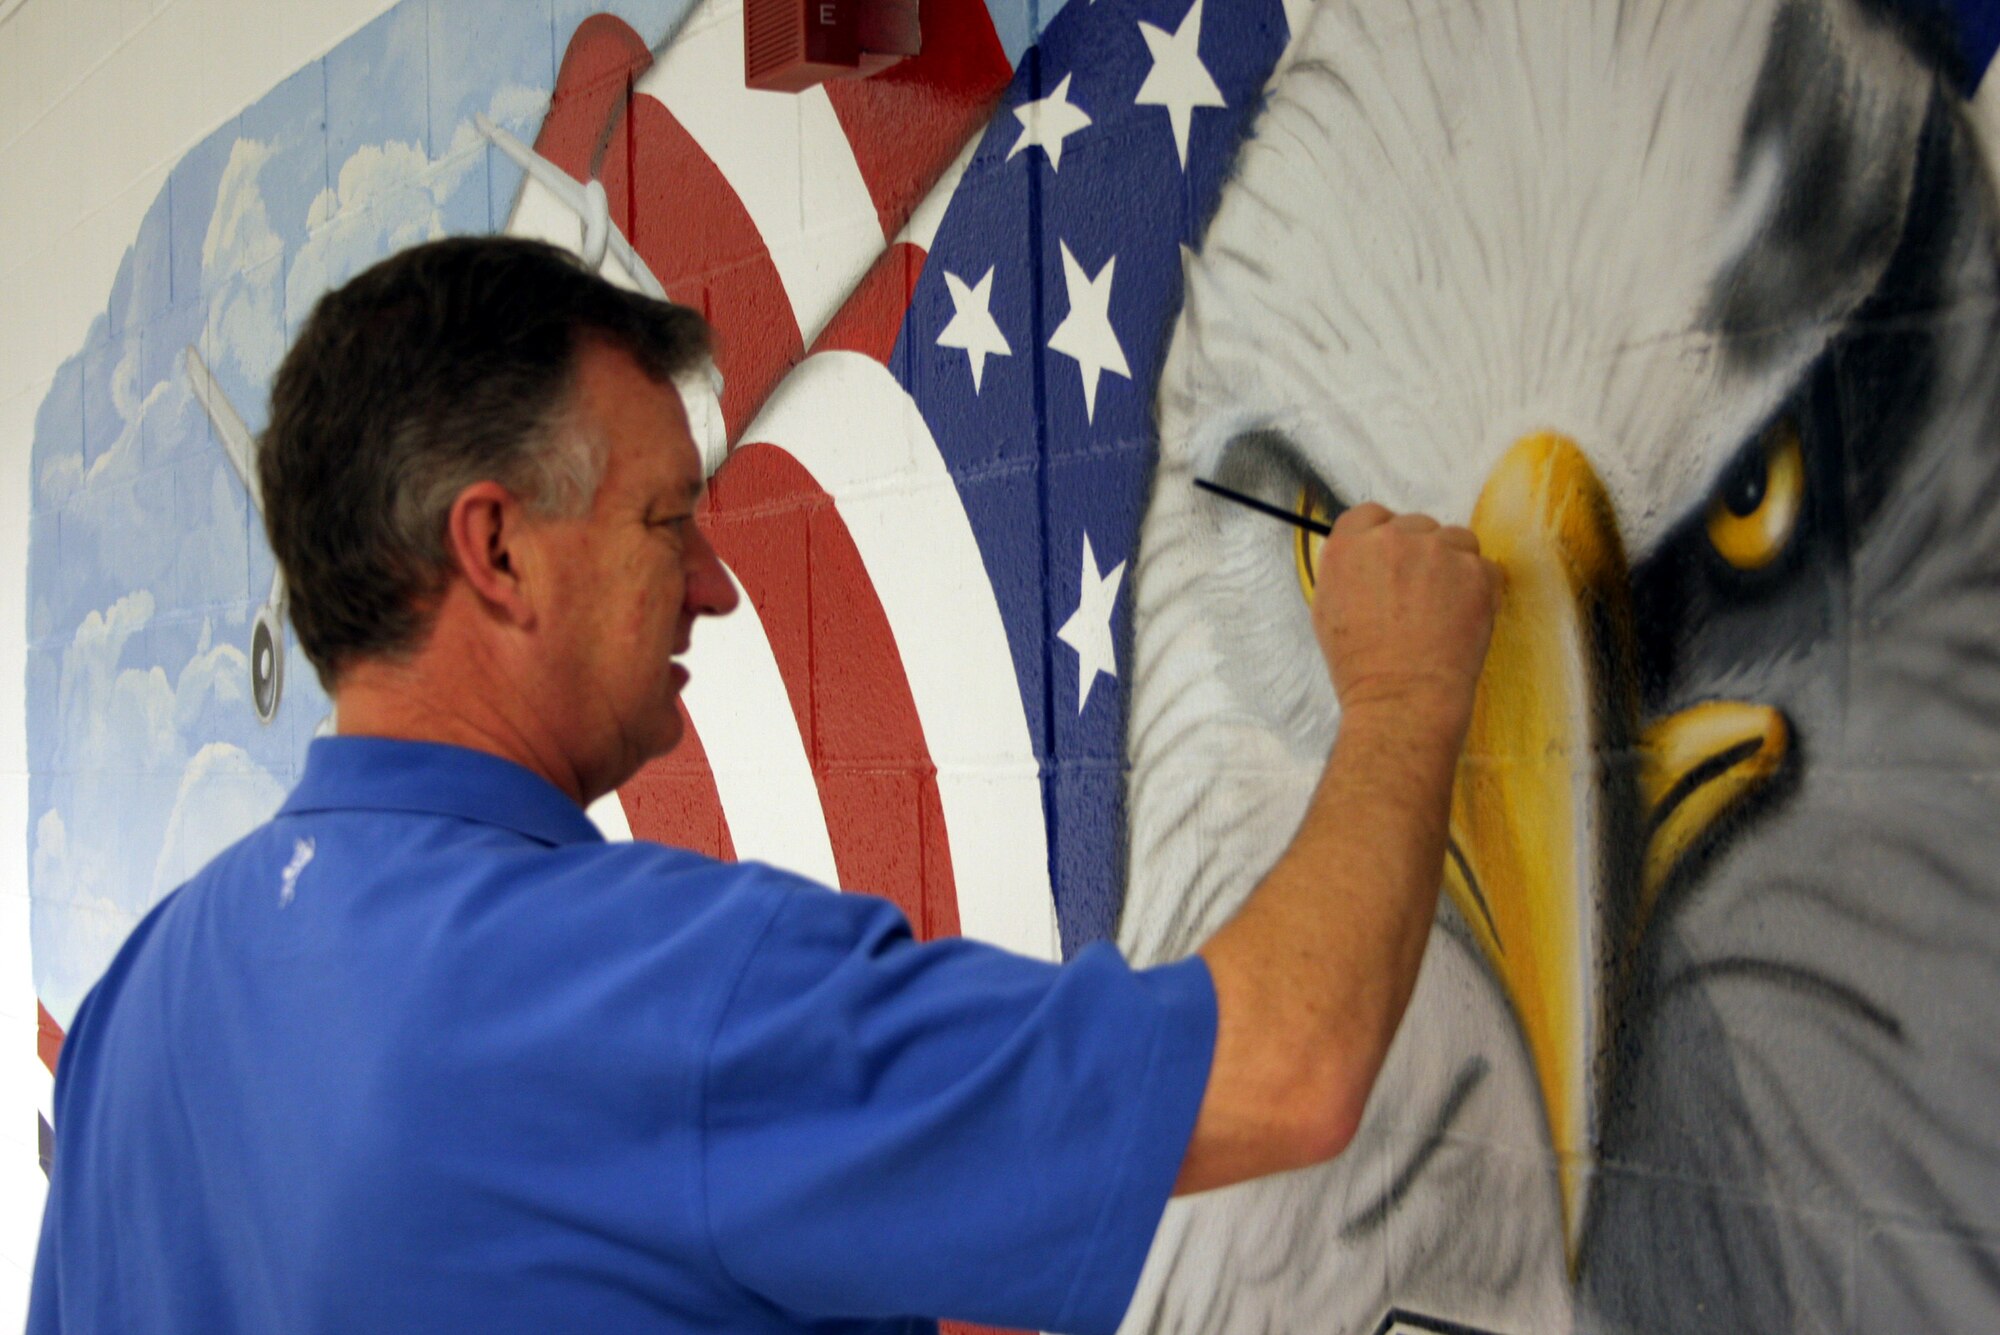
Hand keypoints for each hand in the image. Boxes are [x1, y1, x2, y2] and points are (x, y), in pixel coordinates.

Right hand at [1311, 503, 1502, 731]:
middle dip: (1420, 554)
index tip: (1393, 560)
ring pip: (1456, 540)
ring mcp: (1437, 551)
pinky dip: (1480, 589)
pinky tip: (1463, 619)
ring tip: (1444, 608)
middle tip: (1419, 596)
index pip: (1370, 515)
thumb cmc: (1360, 667)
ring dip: (1454, 565)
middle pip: (1416, 525)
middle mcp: (1391, 538)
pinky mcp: (1476, 571)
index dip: (1383, 537)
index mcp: (1348, 546)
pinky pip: (1484, 567)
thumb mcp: (1327, 609)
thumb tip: (1367, 556)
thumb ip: (1347, 569)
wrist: (1401, 698)